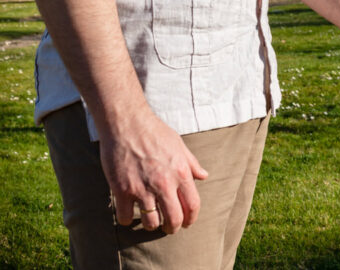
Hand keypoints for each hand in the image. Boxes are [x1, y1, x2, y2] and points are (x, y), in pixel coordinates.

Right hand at [99, 110, 207, 233]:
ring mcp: (142, 188)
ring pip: (151, 222)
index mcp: (181, 173)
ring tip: (150, 221)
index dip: (191, 219)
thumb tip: (204, 175)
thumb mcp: (179, 145)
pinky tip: (128, 214)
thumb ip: (192, 163)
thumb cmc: (155, 131)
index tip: (187, 223)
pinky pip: (125, 216)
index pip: (192, 205)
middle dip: (173, 228)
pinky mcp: (122, 189)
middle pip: (174, 219)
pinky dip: (127, 219)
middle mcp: (164, 183)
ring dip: (151, 225)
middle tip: (169, 228)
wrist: (127, 123)